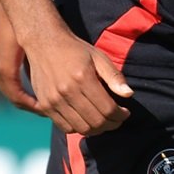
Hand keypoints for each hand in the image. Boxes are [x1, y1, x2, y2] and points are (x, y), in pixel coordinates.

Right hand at [0, 0, 132, 134]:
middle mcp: (66, 91)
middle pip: (95, 122)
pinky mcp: (44, 105)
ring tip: (103, 122)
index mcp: (83, 78)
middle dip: (111, 125)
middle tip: (117, 120)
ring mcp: (54, 100)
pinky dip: (79, 129)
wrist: (44, 43)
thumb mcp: (98, 57)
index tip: (125, 113)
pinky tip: (86, 120)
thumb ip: (114, 76)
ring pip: (81, 128)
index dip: (120, 116)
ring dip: (96, 130)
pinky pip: (65, 127)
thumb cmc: (75, 50)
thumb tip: (129, 94)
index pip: (107, 109)